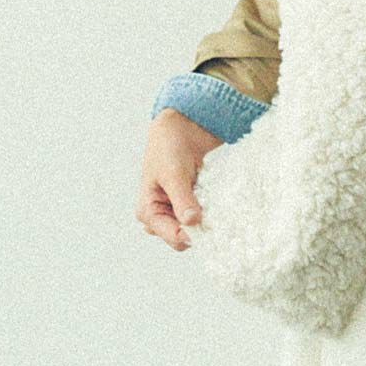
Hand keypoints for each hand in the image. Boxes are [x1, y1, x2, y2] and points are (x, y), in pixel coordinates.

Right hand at [137, 108, 223, 250]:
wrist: (181, 128)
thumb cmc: (169, 148)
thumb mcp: (173, 174)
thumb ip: (182, 200)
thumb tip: (191, 222)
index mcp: (148, 212)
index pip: (173, 237)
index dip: (193, 235)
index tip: (212, 225)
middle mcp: (161, 216)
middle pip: (184, 238)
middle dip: (200, 228)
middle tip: (216, 213)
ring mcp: (176, 211)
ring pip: (196, 229)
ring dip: (207, 219)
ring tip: (214, 201)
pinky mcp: (191, 204)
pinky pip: (204, 216)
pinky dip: (212, 210)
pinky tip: (217, 199)